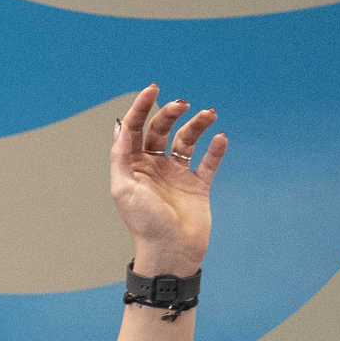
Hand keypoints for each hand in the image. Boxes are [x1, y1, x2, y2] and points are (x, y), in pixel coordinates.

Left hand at [107, 86, 223, 275]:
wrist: (171, 252)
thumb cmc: (144, 223)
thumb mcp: (123, 187)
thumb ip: (121, 155)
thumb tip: (119, 125)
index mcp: (132, 167)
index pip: (135, 129)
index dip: (142, 107)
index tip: (153, 88)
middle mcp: (153, 167)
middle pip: (161, 130)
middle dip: (170, 113)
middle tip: (183, 104)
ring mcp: (176, 176)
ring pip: (187, 140)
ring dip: (197, 125)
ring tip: (209, 114)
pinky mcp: (198, 186)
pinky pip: (208, 161)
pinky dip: (215, 149)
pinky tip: (220, 138)